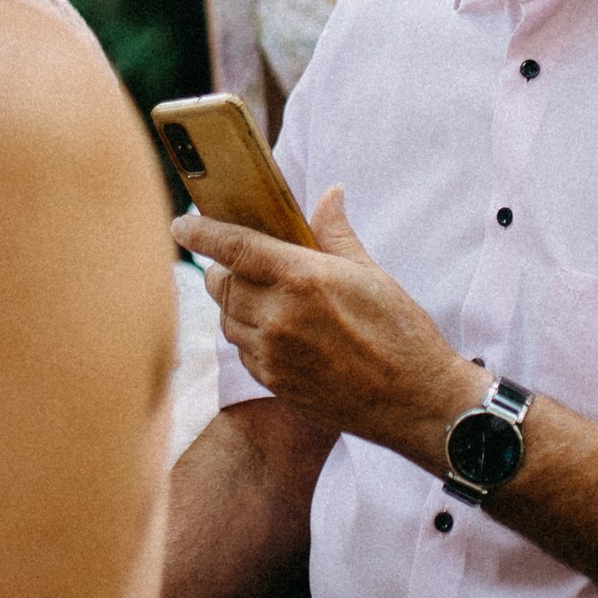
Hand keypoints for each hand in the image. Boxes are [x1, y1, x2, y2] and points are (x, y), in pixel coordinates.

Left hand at [173, 190, 477, 468]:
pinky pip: (242, 351)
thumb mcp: (371, 274)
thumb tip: (329, 195)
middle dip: (221, 268)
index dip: (202, 233)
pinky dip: (247, 335)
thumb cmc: (401, 333)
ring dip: (233, 303)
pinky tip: (275, 331)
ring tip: (262, 297)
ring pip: (226, 319)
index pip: (234, 248)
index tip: (182, 224)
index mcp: (302, 279)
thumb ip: (336, 234)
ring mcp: (273, 354)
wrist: (415, 402)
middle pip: (221, 283)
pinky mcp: (274, 383)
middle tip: (236, 262)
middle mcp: (279, 317)